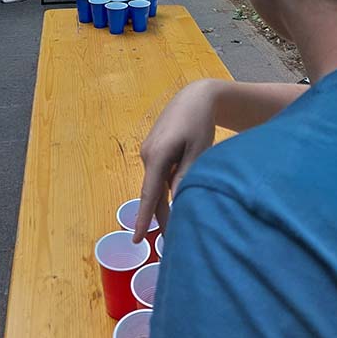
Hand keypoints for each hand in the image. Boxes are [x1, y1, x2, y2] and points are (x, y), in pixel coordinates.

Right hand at [133, 81, 215, 241]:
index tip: (137, 239)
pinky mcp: (154, 150)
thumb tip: (176, 199)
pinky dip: (166, 188)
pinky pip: (159, 175)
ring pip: (156, 184)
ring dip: (165, 202)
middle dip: (160, 216)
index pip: (150, 194)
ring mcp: (148, 152)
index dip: (144, 218)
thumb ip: (186, 174)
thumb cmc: (199, 122)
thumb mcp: (199, 149)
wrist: (194, 97)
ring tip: (176, 224)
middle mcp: (148, 155)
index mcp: (158, 155)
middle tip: (172, 240)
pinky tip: (176, 197)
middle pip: (153, 193)